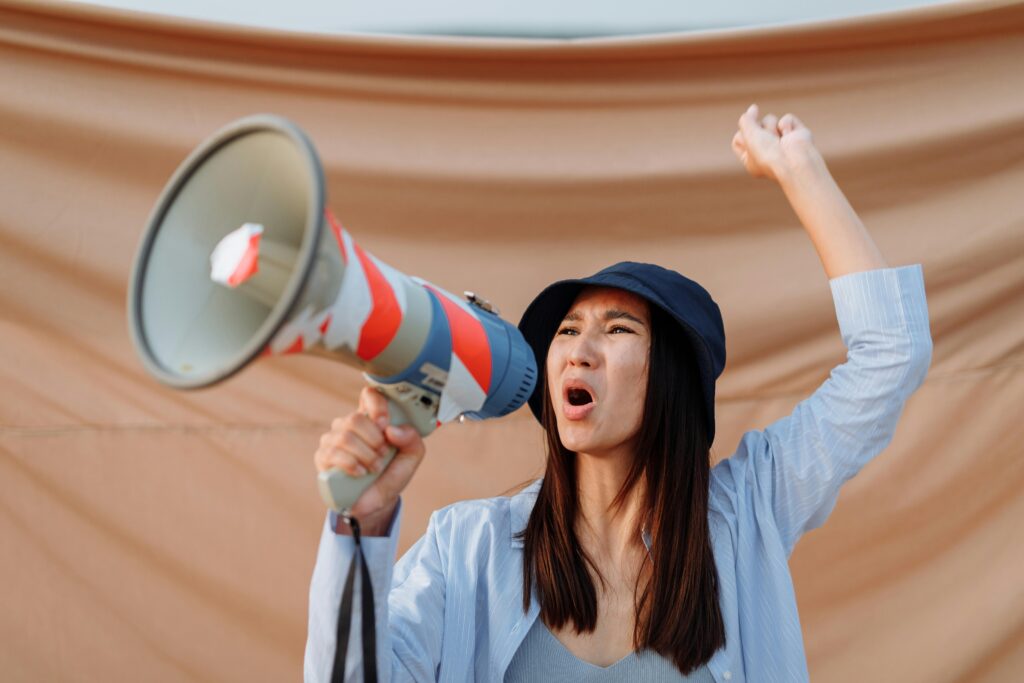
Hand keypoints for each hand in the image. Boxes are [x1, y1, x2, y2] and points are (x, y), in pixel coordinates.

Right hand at [314, 386, 425, 532]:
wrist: (376, 502)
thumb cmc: (392, 473)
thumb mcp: (411, 456)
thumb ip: (411, 439)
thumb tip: (392, 429)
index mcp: (371, 418)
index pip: (368, 395)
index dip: (376, 406)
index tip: (385, 424)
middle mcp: (349, 425)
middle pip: (355, 418)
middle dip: (374, 440)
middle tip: (383, 455)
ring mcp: (333, 439)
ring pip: (345, 437)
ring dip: (365, 455)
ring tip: (374, 467)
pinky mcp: (323, 458)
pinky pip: (333, 454)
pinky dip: (352, 464)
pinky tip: (361, 473)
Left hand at [731, 104, 817, 182]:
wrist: (794, 160)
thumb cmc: (768, 153)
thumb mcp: (748, 135)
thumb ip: (746, 120)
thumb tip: (753, 108)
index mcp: (751, 160)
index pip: (738, 139)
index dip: (742, 136)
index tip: (750, 142)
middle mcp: (766, 152)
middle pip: (754, 127)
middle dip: (759, 130)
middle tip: (767, 142)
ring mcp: (782, 142)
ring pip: (769, 120)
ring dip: (772, 127)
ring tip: (780, 140)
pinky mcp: (796, 134)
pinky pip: (787, 118)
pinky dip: (787, 125)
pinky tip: (790, 136)